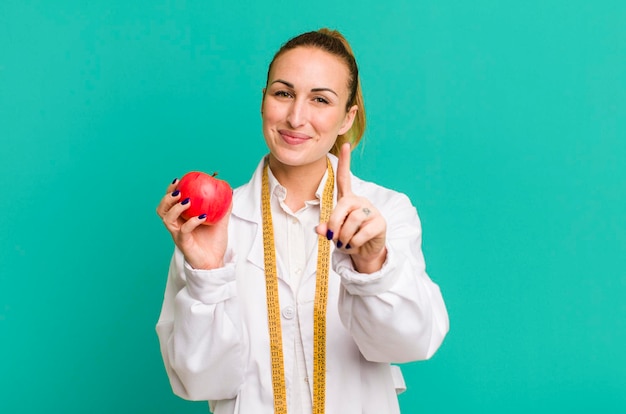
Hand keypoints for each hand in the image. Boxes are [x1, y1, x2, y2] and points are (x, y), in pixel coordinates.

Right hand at [156, 178, 230, 269]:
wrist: (215, 262)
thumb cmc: (214, 242)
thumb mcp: (221, 222)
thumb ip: (224, 208)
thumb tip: (230, 191)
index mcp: (181, 219)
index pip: (170, 202)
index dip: (170, 190)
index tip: (179, 180)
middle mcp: (176, 226)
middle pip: (162, 209)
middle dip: (167, 197)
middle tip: (178, 189)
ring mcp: (178, 235)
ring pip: (167, 219)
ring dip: (175, 208)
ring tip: (187, 201)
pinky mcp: (183, 243)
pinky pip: (184, 230)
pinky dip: (191, 221)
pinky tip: (201, 216)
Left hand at [316, 143, 386, 272]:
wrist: (366, 252)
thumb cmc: (348, 239)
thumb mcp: (334, 233)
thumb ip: (326, 228)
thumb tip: (319, 229)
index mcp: (348, 200)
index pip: (345, 179)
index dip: (345, 162)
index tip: (346, 145)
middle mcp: (360, 202)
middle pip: (343, 206)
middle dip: (334, 224)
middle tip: (334, 238)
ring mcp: (371, 211)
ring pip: (352, 220)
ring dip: (344, 236)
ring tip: (345, 243)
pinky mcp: (380, 223)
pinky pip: (361, 233)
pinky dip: (354, 243)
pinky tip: (356, 244)